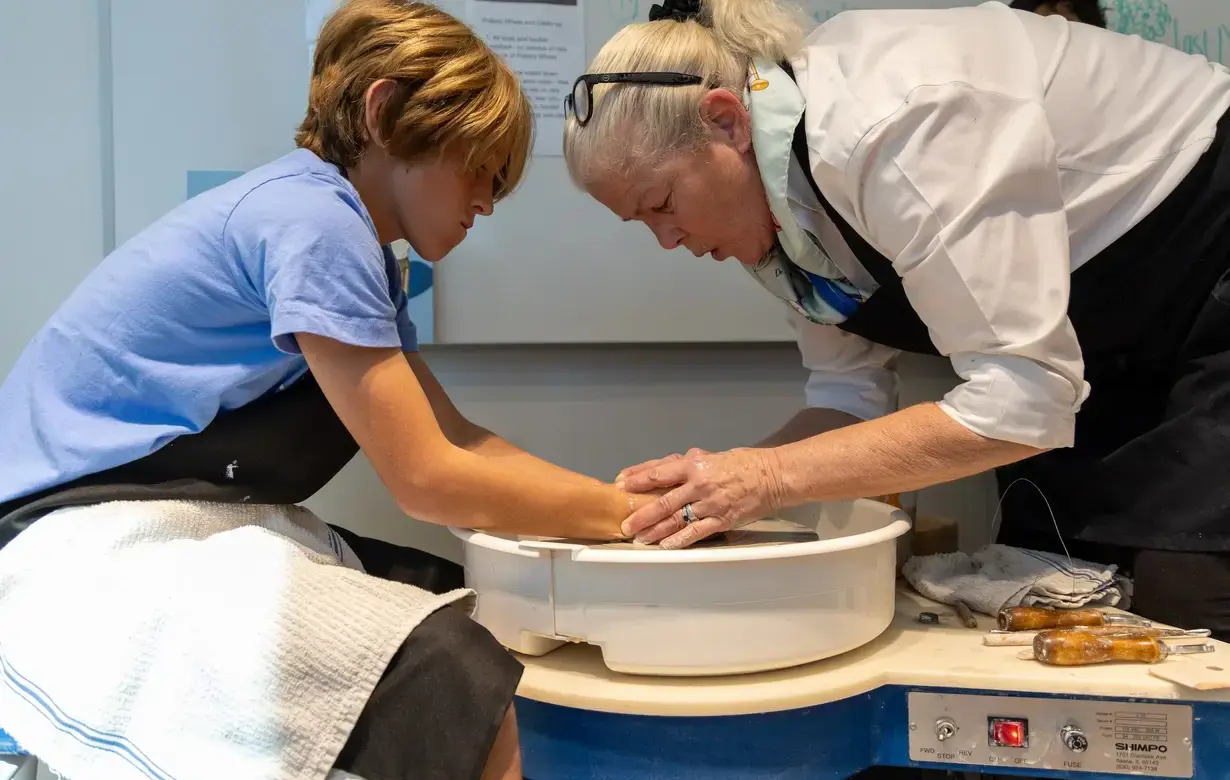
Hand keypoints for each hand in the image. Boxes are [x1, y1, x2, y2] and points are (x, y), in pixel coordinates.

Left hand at [617, 447, 785, 548]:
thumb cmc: (743, 464)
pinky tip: (666, 546)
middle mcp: (699, 485)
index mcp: (695, 466)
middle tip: (625, 524)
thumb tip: (668, 466)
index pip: (659, 473)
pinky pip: (696, 532)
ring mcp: (710, 505)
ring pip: (676, 519)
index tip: (621, 486)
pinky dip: (680, 540)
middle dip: (641, 514)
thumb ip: (689, 464)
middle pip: (663, 502)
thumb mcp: (712, 457)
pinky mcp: (721, 520)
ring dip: (655, 530)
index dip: (637, 480)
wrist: (772, 476)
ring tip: (640, 538)